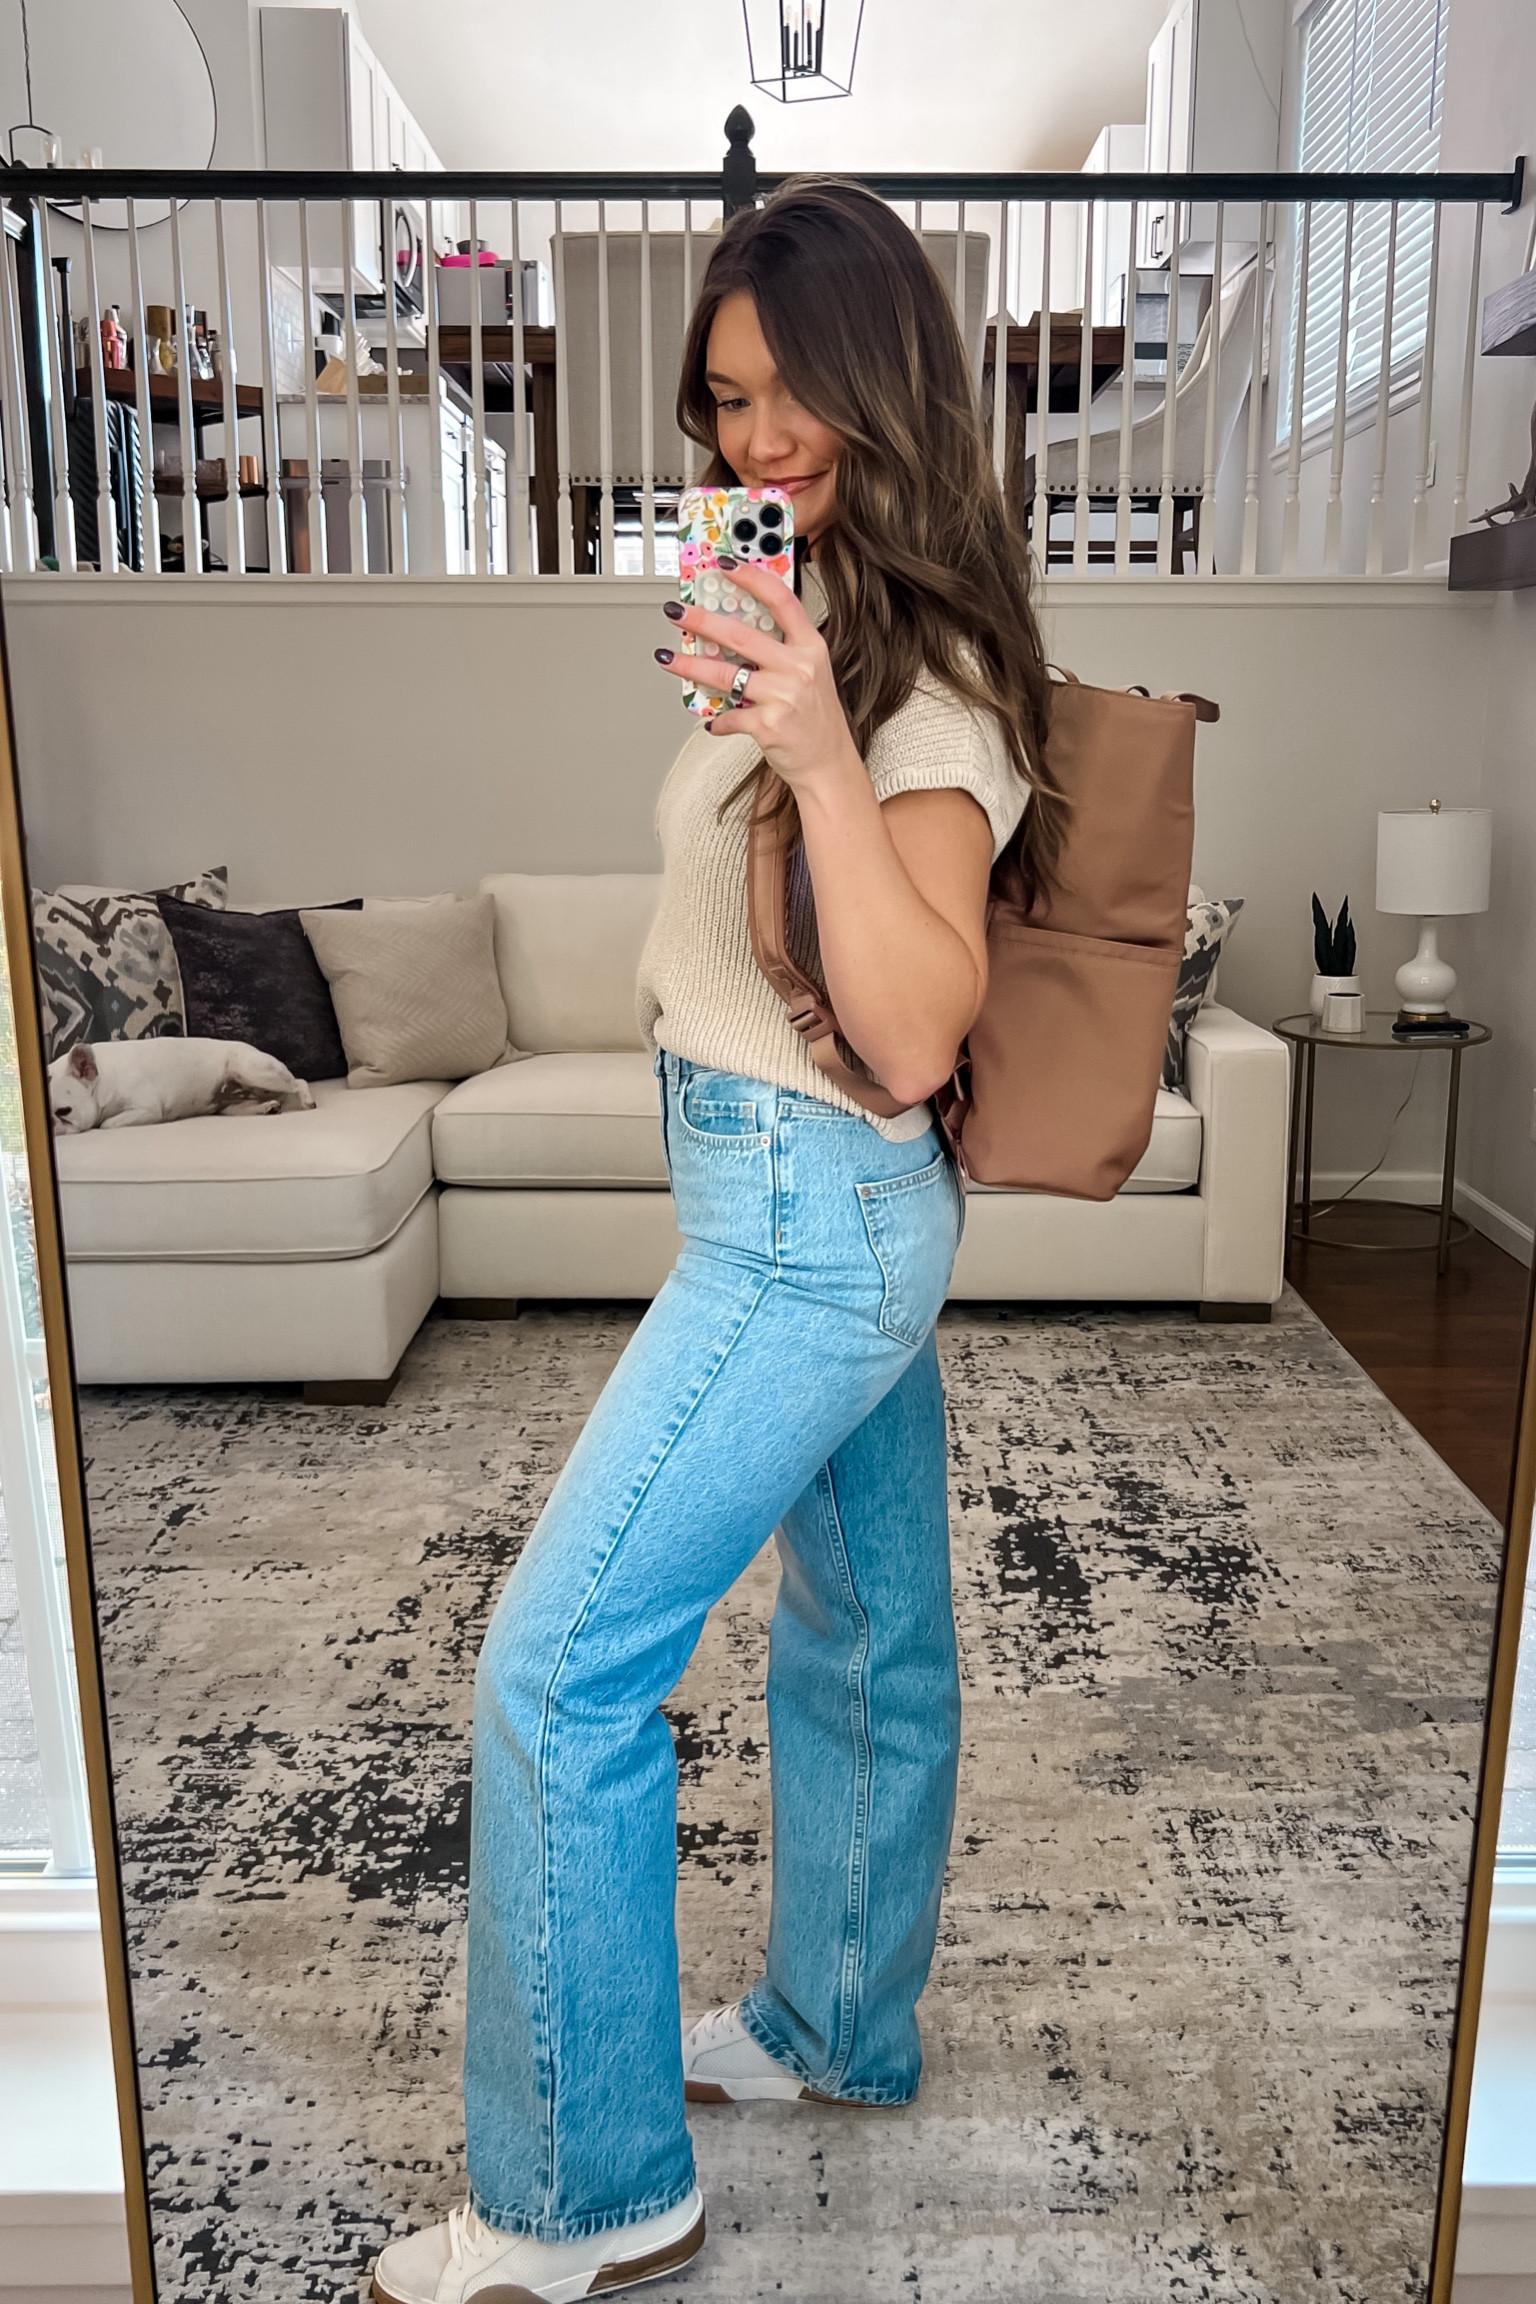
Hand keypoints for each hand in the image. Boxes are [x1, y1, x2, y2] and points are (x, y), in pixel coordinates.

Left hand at [653, 556, 859, 796]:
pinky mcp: (769, 725)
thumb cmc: (815, 718)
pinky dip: (716, 719)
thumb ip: (780, 650)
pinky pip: (729, 716)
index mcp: (810, 647)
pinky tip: (711, 720)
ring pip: (724, 675)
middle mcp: (799, 667)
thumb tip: (731, 632)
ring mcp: (784, 696)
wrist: (828, 763)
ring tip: (667, 657)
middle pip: (740, 635)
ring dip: (689, 666)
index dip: (751, 577)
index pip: (781, 600)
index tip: (725, 566)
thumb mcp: (810, 673)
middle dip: (701, 620)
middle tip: (677, 611)